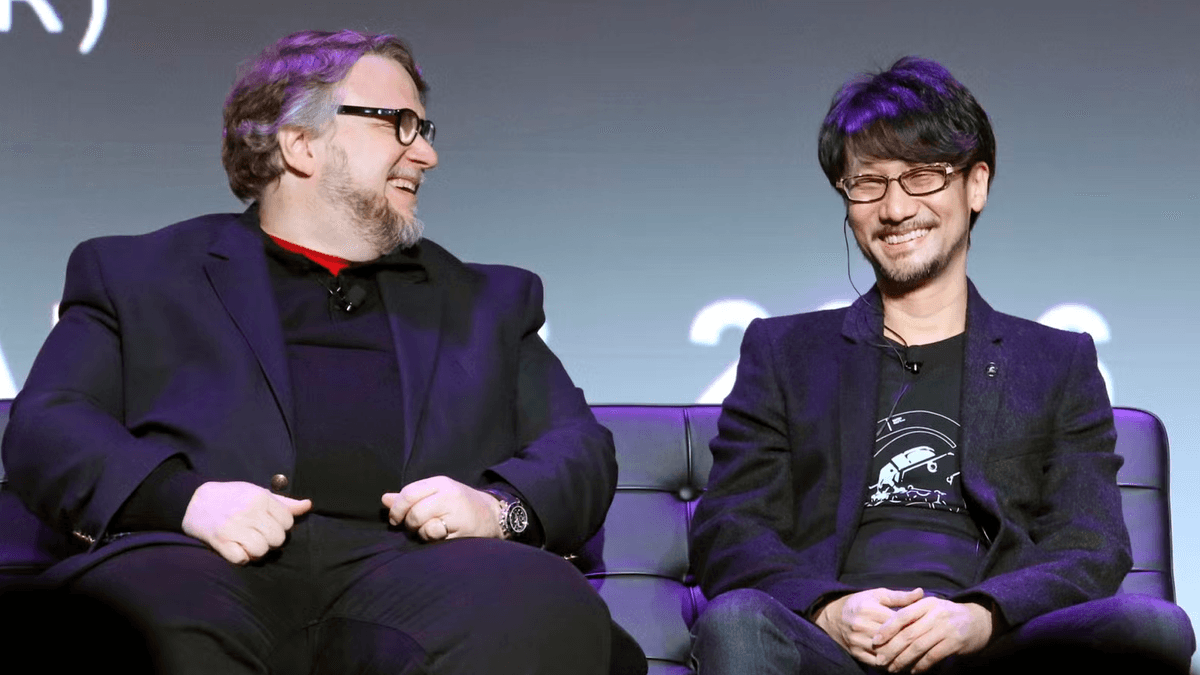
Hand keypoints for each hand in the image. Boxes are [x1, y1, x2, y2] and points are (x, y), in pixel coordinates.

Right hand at [181, 481, 311, 564]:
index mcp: (261, 498)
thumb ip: (284, 503)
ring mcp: (234, 527)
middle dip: (271, 541)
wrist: (195, 501)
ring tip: (249, 543)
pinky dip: (241, 558)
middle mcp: (249, 512)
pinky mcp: (220, 541)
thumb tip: (308, 505)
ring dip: (257, 551)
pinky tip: (237, 549)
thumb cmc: (232, 498)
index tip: (270, 524)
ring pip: (261, 551)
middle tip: (260, 536)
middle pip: (277, 539)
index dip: (281, 527)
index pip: (288, 522)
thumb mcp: (258, 493)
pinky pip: (241, 559)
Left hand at [381, 476, 502, 540]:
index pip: (409, 493)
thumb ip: (410, 497)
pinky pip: (437, 538)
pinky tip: (441, 537)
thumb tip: (384, 499)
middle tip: (413, 528)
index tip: (395, 519)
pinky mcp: (462, 530)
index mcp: (440, 483)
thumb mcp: (437, 494)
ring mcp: (457, 513)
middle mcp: (449, 495)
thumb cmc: (459, 505)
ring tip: (429, 532)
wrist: (493, 515)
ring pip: (424, 526)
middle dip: (409, 524)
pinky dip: (433, 540)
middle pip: (414, 512)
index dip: (397, 509)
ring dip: (421, 533)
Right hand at [814, 588, 923, 662]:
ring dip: (902, 654)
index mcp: (868, 608)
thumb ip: (900, 596)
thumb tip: (921, 592)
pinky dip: (891, 663)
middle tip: (926, 641)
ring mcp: (857, 641)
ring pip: (886, 652)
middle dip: (910, 641)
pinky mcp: (856, 653)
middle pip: (893, 638)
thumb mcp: (877, 595)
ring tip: (918, 653)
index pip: (897, 620)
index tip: (927, 626)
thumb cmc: (859, 603)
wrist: (833, 617)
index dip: (914, 624)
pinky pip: (877, 662)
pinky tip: (902, 661)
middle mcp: (861, 625)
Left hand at [872, 598, 992, 672]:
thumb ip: (912, 613)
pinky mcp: (955, 643)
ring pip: (919, 646)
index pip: (902, 616)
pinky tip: (913, 671)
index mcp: (926, 603)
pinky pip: (933, 656)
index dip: (887, 629)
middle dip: (891, 649)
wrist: (979, 620)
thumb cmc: (947, 615)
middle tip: (880, 660)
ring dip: (903, 660)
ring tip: (893, 668)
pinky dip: (921, 665)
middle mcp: (936, 614)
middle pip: (908, 633)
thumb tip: (885, 627)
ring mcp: (946, 628)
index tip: (875, 641)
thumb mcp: (930, 607)